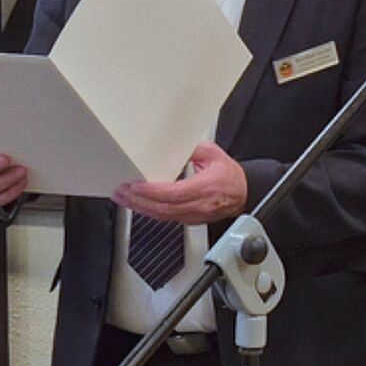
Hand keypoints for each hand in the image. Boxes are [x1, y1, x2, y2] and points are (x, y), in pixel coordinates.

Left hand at [113, 141, 246, 223]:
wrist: (244, 193)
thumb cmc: (230, 176)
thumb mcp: (212, 154)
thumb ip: (191, 149)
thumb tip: (171, 146)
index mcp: (206, 188)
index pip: (174, 193)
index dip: (152, 191)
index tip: (136, 185)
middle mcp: (199, 205)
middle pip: (163, 208)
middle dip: (139, 201)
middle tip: (121, 191)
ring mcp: (193, 215)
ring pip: (162, 215)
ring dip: (140, 207)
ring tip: (123, 198)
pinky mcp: (189, 220)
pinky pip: (166, 217)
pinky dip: (149, 211)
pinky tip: (138, 205)